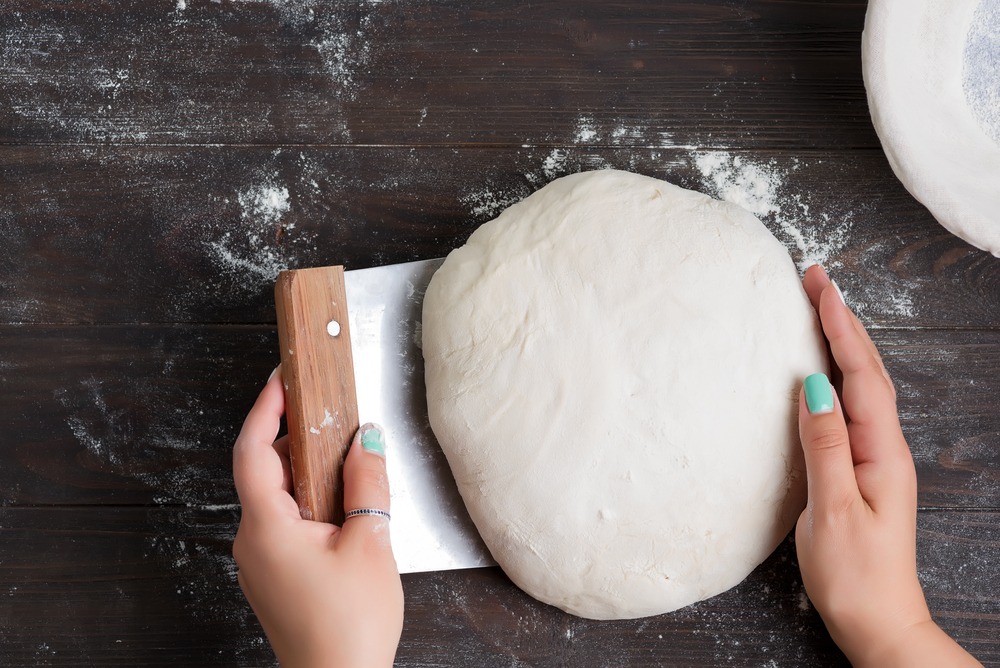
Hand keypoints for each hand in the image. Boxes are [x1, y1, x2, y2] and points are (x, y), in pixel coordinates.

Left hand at [232, 367, 403, 667]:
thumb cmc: (349, 625)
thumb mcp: (370, 543)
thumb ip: (367, 483)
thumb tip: (367, 439)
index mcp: (267, 528)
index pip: (252, 450)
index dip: (264, 408)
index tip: (280, 379)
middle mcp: (253, 543)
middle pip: (262, 470)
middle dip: (291, 435)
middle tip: (321, 409)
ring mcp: (260, 563)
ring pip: (275, 498)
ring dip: (303, 471)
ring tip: (340, 455)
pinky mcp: (275, 577)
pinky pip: (283, 523)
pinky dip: (306, 501)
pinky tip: (339, 504)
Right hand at [795, 266, 979, 666]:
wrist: (878, 621)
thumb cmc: (854, 573)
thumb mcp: (831, 509)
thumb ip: (823, 444)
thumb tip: (813, 385)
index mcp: (881, 451)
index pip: (861, 373)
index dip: (840, 326)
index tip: (820, 285)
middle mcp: (884, 447)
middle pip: (867, 369)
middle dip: (842, 321)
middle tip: (816, 280)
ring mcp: (875, 458)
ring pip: (862, 385)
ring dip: (842, 342)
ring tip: (820, 308)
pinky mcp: (861, 469)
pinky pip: (851, 407)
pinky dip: (838, 374)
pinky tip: (822, 370)